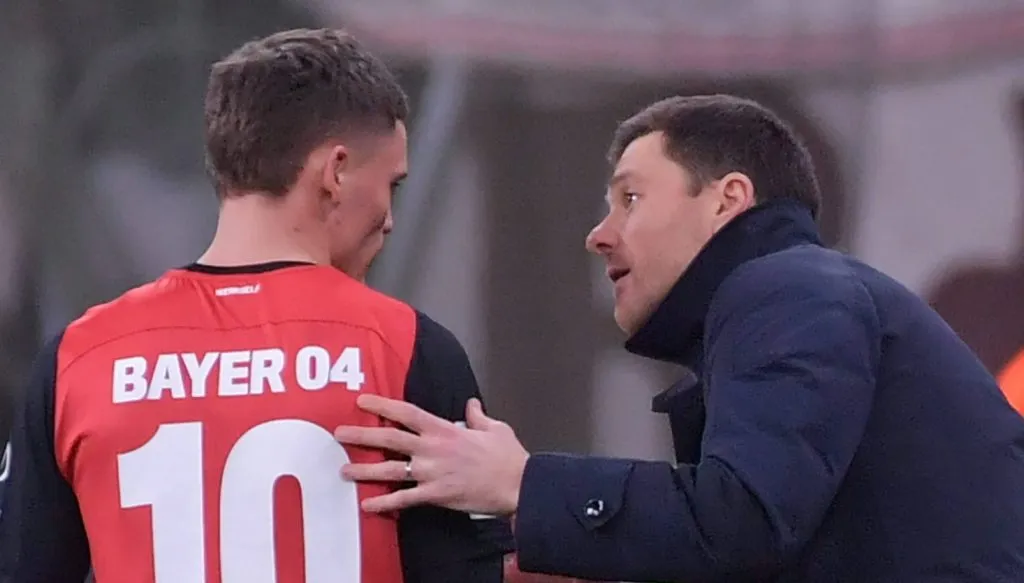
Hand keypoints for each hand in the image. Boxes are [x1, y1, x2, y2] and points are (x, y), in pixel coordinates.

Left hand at [334, 394, 528, 514]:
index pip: (406, 413)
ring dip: (365, 470)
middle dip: (362, 435)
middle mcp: (433, 449)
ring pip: (391, 470)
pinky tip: (368, 505)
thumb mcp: (495, 428)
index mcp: (444, 430)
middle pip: (390, 438)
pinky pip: (405, 499)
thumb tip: (472, 405)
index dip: (382, 406)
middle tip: (339, 434)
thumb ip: (478, 416)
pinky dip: (385, 503)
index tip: (362, 402)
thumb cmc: (508, 457)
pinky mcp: (436, 495)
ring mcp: (432, 473)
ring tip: (344, 470)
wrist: (518, 485)